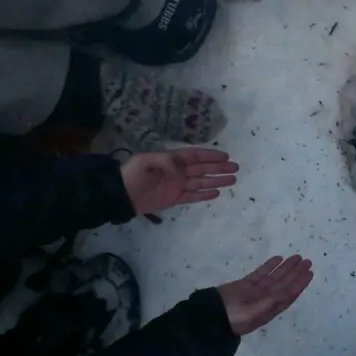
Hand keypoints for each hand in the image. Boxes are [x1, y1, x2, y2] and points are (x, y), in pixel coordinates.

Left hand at [121, 147, 237, 215]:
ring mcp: (177, 186)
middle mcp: (178, 172)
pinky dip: (204, 194)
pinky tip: (216, 193)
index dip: (210, 156)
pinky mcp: (174, 199)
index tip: (226, 156)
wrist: (120, 196)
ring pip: (201, 182)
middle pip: (202, 168)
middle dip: (219, 168)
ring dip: (216, 180)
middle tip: (235, 167)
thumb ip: (165, 161)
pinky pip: (193, 196)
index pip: (195, 156)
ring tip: (232, 179)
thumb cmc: (132, 176)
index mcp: (172, 160)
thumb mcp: (145, 162)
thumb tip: (181, 167)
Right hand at [217, 255, 313, 334]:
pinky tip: (277, 259)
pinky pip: (260, 274)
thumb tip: (288, 293)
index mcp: (270, 308)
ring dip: (285, 267)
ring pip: (274, 277)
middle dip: (296, 273)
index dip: (300, 283)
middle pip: (284, 283)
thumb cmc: (233, 316)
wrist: (209, 317)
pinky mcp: (243, 285)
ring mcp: (254, 292)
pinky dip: (269, 267)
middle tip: (307, 261)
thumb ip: (271, 301)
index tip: (309, 272)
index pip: (289, 293)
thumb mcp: (254, 312)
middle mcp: (265, 300)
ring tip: (296, 257)